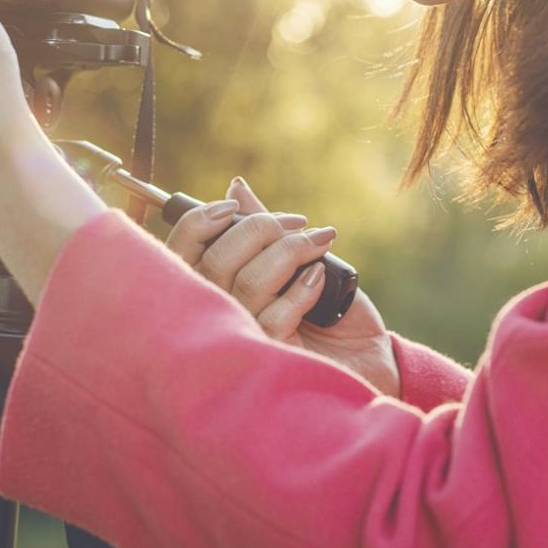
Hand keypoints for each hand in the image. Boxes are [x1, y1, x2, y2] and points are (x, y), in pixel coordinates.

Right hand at [165, 178, 398, 397]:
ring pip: (248, 284)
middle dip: (257, 229)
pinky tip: (320, 280)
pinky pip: (276, 315)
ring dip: (289, 251)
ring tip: (319, 243)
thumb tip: (235, 188)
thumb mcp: (297, 262)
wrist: (367, 359)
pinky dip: (302, 288)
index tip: (233, 207)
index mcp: (216, 290)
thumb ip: (262, 231)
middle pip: (214, 263)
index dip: (198, 223)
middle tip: (296, 223)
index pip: (180, 254)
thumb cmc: (330, 312)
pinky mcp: (273, 359)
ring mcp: (245, 340)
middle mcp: (221, 317)